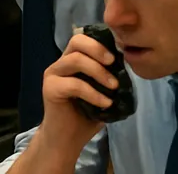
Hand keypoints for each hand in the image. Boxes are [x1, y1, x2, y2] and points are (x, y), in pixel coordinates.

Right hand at [37, 33, 115, 152]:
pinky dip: (93, 93)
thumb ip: (108, 76)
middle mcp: (61, 63)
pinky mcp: (50, 88)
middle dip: (98, 49)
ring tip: (113, 87)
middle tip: (113, 62)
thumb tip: (126, 65)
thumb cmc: (86, 115)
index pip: (84, 38)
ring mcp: (53, 74)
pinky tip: (105, 103)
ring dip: (98, 72)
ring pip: (75, 60)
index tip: (120, 55)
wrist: (67, 139)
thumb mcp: (102, 92)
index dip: (102, 42)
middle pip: (77, 41)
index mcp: (73, 60)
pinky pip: (74, 84)